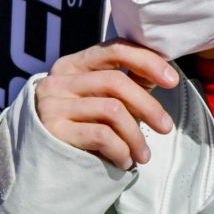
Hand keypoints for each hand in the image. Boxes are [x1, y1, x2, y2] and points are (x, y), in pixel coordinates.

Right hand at [35, 39, 179, 169]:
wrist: (40, 164)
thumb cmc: (77, 127)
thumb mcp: (98, 99)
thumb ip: (125, 81)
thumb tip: (162, 71)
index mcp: (73, 64)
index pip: (114, 49)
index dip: (147, 61)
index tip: (172, 79)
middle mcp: (59, 79)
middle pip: (116, 81)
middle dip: (148, 105)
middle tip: (166, 127)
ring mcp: (53, 104)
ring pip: (112, 110)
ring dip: (136, 136)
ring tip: (143, 155)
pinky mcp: (53, 131)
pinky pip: (101, 135)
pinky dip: (121, 150)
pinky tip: (124, 161)